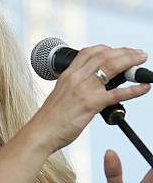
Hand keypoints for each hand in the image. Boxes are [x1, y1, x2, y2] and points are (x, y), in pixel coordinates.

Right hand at [31, 45, 150, 154]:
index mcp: (67, 75)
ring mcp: (84, 90)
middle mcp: (76, 78)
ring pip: (113, 67)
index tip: (118, 50)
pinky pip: (118, 93)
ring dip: (132, 62)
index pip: (89, 52)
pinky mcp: (91, 104)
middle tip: (138, 54)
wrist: (40, 134)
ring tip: (142, 62)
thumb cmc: (48, 121)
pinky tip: (144, 87)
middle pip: (105, 55)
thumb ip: (73, 90)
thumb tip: (87, 91)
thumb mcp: (59, 97)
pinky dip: (134, 89)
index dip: (107, 48)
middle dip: (125, 52)